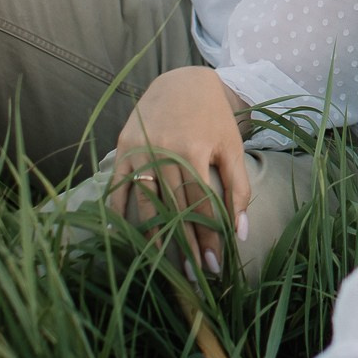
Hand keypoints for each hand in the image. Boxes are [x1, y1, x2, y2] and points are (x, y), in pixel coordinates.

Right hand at [107, 66, 251, 276]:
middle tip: (193, 276)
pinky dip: (118, 211)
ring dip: (153, 237)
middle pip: (174, 210)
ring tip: (162, 265)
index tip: (215, 266)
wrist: (183, 81)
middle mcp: (164, 151)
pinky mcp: (123, 147)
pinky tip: (123, 236)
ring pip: (145, 203)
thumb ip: (238, 187)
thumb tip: (240, 232)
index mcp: (194, 151)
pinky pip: (118, 185)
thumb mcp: (232, 147)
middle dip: (185, 245)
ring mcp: (140, 150)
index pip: (202, 206)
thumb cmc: (214, 118)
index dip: (209, 238)